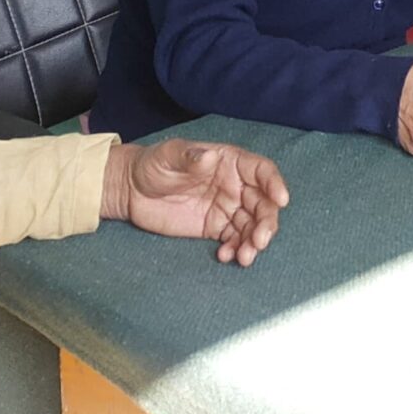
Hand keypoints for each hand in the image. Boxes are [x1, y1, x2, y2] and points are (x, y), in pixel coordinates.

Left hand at [102, 139, 288, 265]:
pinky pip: (234, 239)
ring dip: (254, 241)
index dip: (275, 184)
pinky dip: (236, 249)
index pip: (261, 171)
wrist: (131, 190)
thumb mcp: (168, 156)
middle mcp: (234, 185)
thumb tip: (210, 157)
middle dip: (267, 222)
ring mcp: (226, 208)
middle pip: (263, 203)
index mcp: (229, 162)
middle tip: (260, 241)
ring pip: (252, 225)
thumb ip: (189, 157)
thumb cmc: (152, 164)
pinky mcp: (214, 228)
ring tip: (244, 257)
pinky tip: (226, 257)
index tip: (282, 201)